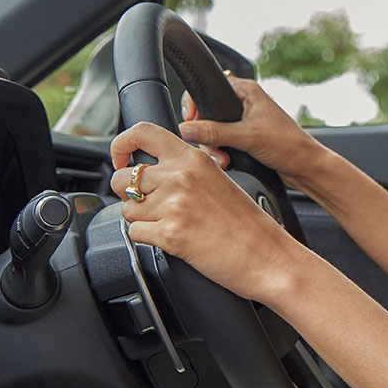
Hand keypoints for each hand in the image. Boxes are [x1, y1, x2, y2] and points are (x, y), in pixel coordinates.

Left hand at [110, 122, 305, 303]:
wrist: (267, 256)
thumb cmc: (247, 224)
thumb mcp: (217, 180)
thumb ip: (184, 170)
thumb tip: (148, 173)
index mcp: (193, 159)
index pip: (142, 132)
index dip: (121, 145)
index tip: (121, 160)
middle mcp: (180, 176)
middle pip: (122, 178)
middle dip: (128, 195)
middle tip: (150, 206)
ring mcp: (174, 204)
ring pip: (126, 209)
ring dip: (141, 220)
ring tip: (171, 225)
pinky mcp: (170, 233)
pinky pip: (134, 233)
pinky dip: (148, 239)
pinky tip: (172, 239)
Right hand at [179, 76, 328, 186]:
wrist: (306, 167)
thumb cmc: (288, 145)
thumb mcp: (246, 137)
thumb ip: (214, 132)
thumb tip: (186, 128)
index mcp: (246, 91)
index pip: (209, 88)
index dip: (196, 105)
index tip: (190, 122)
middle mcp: (244, 102)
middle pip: (208, 113)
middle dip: (206, 134)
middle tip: (212, 146)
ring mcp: (244, 120)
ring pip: (214, 130)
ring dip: (214, 146)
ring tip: (223, 158)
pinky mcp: (245, 137)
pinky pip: (223, 141)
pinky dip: (221, 151)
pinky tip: (227, 161)